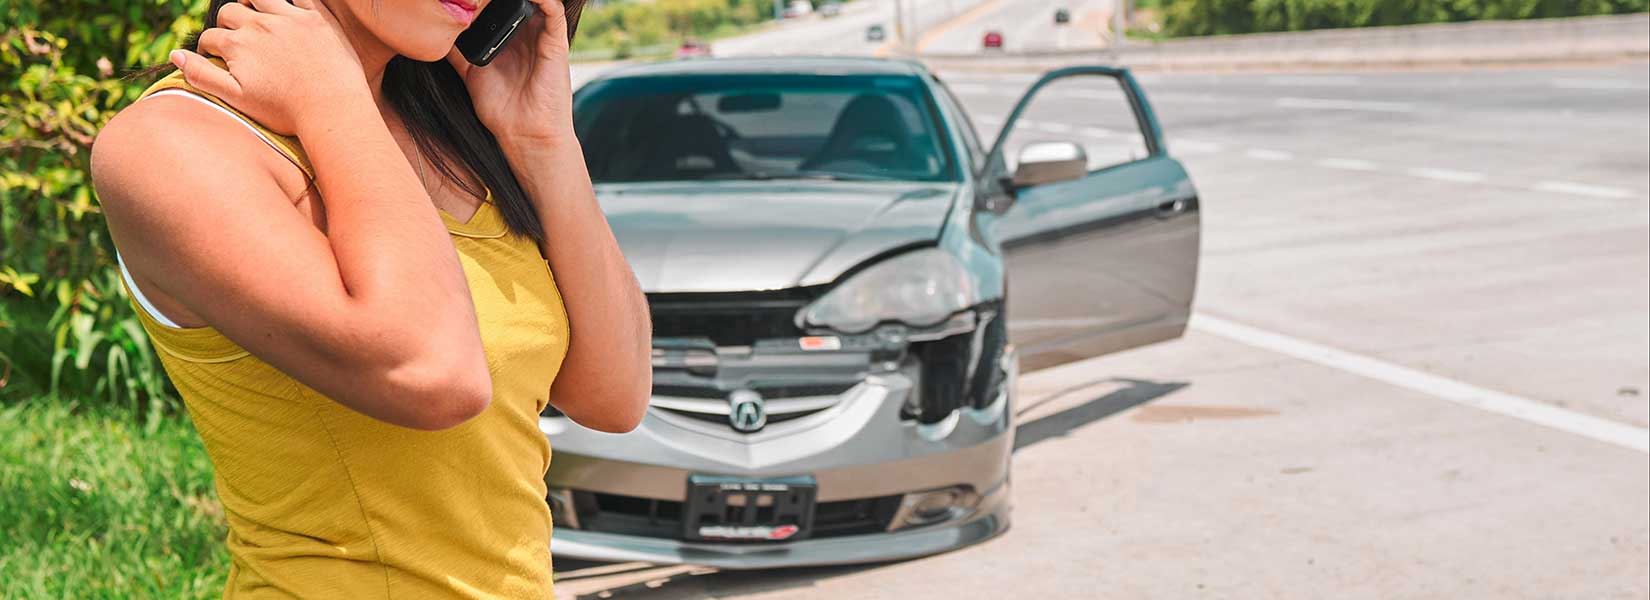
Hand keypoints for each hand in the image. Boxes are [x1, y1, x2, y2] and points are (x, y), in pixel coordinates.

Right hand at [170, 0, 371, 135]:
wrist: (332, 109)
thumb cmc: (284, 111)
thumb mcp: (237, 98)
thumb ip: (203, 76)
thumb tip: (174, 54)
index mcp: (237, 44)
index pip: (211, 37)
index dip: (210, 49)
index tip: (217, 59)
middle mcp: (260, 25)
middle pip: (230, 12)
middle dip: (227, 24)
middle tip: (236, 39)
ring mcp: (289, 18)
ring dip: (251, 3)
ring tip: (254, 15)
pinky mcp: (317, 18)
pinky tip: (284, 5)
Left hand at [447, 0, 575, 146]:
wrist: (523, 133)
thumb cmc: (501, 108)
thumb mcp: (470, 72)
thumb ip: (457, 52)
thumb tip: (438, 34)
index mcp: (509, 38)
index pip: (499, 6)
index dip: (486, 1)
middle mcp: (527, 34)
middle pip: (515, 2)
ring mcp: (542, 37)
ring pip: (535, 2)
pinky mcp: (555, 44)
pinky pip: (554, 11)